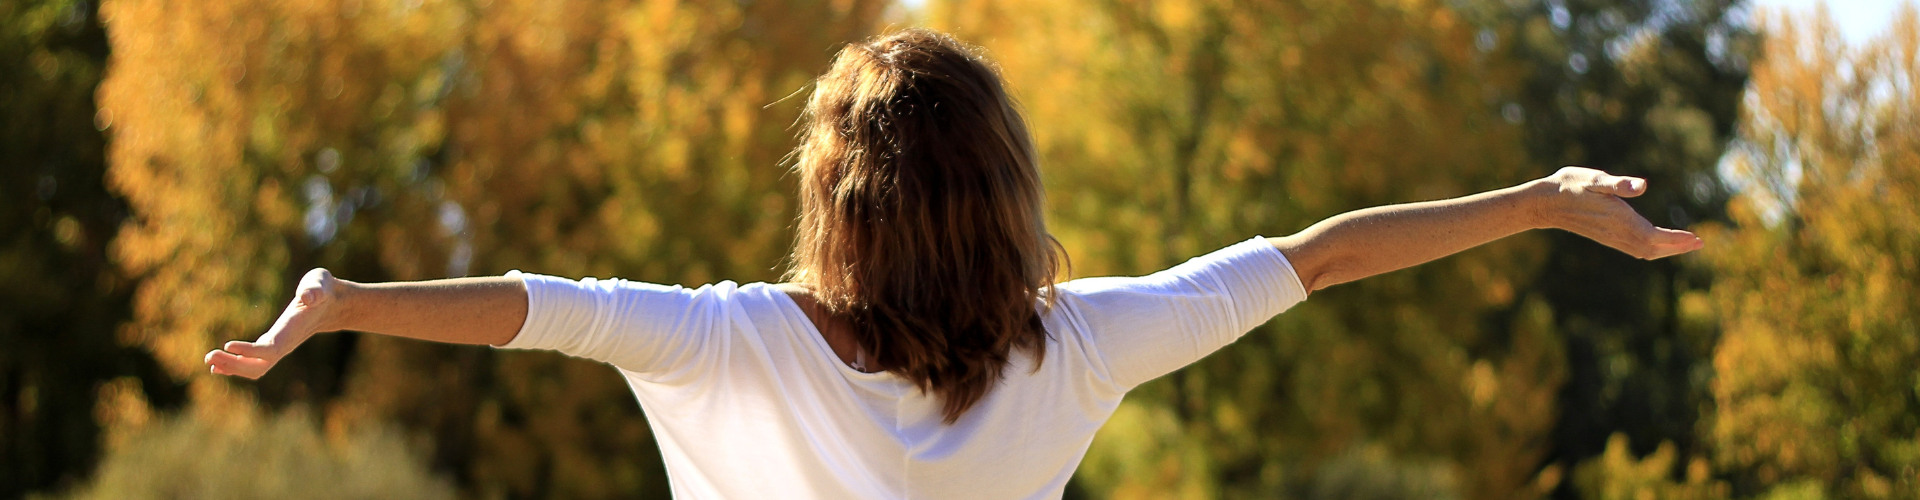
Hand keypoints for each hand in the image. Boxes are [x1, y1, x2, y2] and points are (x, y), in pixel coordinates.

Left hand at [204, 268, 345, 378]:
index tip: (227, 345)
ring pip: (255, 368)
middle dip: (234, 364)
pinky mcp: (272, 346)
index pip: (270, 349)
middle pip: (259, 366)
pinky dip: (235, 365)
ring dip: (232, 367)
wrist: (332, 305)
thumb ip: (315, 289)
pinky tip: (218, 364)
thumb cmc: (322, 290)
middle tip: (209, 356)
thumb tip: (308, 297)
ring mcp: (279, 348)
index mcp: (291, 331)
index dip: (250, 350)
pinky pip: (253, 363)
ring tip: (210, 361)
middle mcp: (284, 345)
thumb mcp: (320, 284)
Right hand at [1536, 166, 1703, 259]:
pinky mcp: (1606, 236)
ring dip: (1666, 250)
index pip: (1654, 236)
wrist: (1545, 202)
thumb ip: (1618, 184)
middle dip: (1677, 247)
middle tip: (1700, 243)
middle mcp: (1617, 232)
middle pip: (1653, 248)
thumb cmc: (1570, 186)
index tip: (1696, 238)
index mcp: (1619, 219)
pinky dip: (1652, 248)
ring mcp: (1611, 237)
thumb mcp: (1594, 179)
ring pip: (1645, 251)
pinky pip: (1635, 248)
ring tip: (1685, 244)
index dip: (1676, 240)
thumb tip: (1641, 186)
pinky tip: (1656, 243)